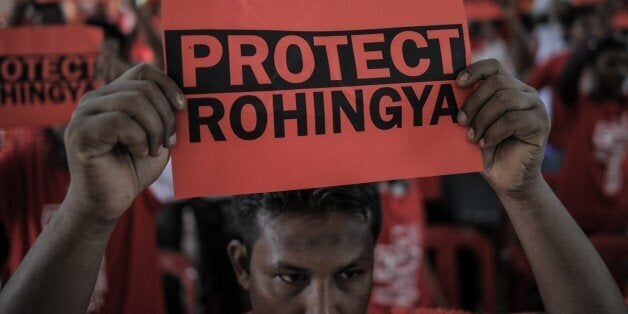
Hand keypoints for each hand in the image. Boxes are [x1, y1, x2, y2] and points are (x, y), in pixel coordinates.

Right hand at [64, 63, 185, 221]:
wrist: (109, 202)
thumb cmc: (133, 168)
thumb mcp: (156, 135)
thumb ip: (163, 113)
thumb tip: (184, 96)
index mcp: (113, 95)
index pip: (143, 71)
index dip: (168, 85)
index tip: (182, 108)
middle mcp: (94, 99)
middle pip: (143, 87)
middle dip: (165, 115)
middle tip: (168, 141)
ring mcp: (83, 114)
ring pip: (134, 101)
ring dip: (154, 129)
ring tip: (153, 149)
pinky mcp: (80, 133)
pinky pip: (120, 121)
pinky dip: (138, 139)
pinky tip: (138, 153)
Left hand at [456, 59, 549, 197]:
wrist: (506, 178)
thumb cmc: (487, 150)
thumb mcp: (473, 125)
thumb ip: (466, 109)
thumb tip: (444, 95)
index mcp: (508, 88)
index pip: (493, 66)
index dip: (475, 70)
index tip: (457, 83)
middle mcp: (524, 93)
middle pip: (496, 82)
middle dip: (473, 102)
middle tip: (460, 121)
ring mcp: (535, 106)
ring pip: (504, 99)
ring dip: (483, 119)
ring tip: (473, 137)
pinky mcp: (541, 123)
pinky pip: (514, 119)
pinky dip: (494, 132)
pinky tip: (486, 143)